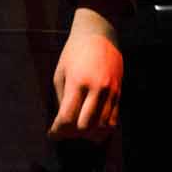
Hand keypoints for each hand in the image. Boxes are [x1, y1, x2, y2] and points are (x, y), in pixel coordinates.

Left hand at [49, 11, 121, 140]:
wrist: (99, 36)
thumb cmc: (74, 53)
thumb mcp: (61, 72)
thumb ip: (62, 98)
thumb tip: (63, 122)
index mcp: (77, 83)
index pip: (68, 117)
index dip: (58, 130)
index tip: (52, 135)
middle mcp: (96, 90)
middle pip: (86, 126)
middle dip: (73, 134)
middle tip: (64, 132)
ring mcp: (111, 93)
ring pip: (102, 127)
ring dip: (89, 134)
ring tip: (77, 131)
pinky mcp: (119, 94)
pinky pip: (114, 120)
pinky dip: (103, 129)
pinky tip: (92, 128)